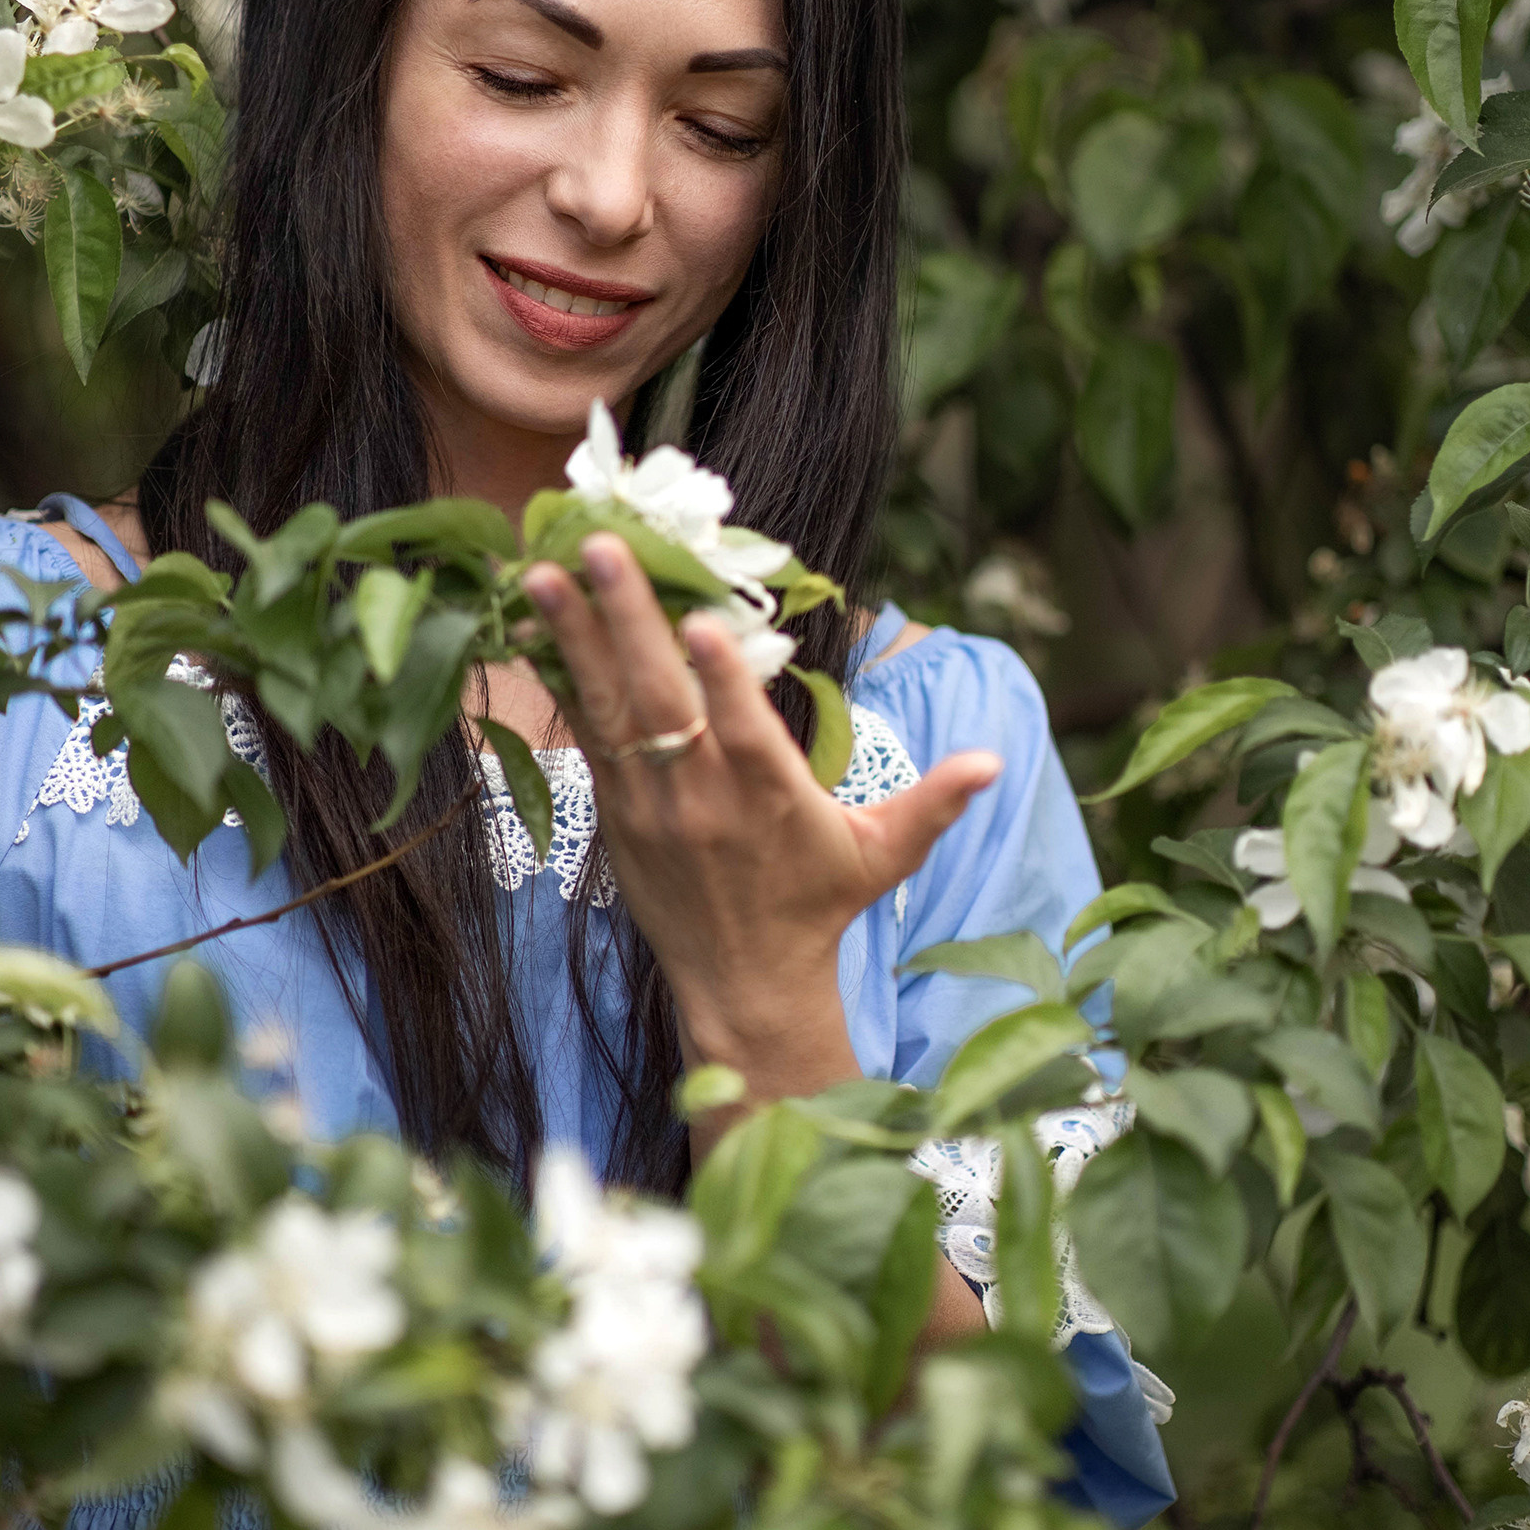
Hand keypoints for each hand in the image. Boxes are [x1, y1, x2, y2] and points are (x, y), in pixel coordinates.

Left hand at [519, 534, 998, 1112]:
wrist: (744, 982)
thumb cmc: (819, 904)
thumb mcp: (885, 855)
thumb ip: (935, 802)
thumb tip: (995, 760)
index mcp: (772, 801)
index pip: (743, 731)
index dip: (720, 677)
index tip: (697, 619)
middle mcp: (703, 799)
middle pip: (661, 701)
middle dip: (629, 622)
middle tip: (604, 548)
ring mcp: (651, 804)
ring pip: (609, 709)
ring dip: (574, 637)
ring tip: (542, 573)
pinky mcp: (616, 811)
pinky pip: (586, 734)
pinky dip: (561, 678)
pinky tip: (535, 626)